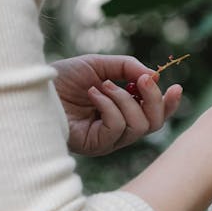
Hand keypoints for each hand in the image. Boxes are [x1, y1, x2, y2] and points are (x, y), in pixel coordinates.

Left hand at [52, 54, 182, 155]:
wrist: (35, 87)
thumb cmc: (63, 78)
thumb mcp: (100, 65)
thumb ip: (128, 67)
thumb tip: (154, 76)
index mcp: (122, 111)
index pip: (154, 115)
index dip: (168, 104)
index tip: (176, 87)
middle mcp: (118, 129)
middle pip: (155, 124)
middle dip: (154, 100)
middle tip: (142, 81)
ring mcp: (108, 139)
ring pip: (140, 126)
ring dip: (126, 100)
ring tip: (104, 85)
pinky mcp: (96, 145)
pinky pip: (118, 126)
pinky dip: (109, 105)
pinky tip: (93, 94)